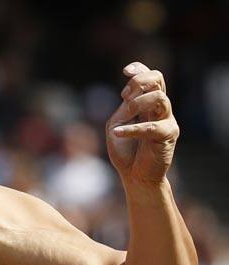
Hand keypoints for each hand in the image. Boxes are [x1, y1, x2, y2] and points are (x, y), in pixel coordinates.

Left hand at [105, 62, 179, 186]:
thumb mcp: (115, 125)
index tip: (126, 71)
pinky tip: (117, 133)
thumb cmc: (125, 151)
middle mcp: (159, 109)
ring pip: (159, 97)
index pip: (150, 77)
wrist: (135, 176)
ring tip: (123, 116)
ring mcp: (166, 120)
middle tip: (124, 96)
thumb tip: (131, 97)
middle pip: (158, 79)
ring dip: (137, 103)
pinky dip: (132, 128)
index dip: (140, 69)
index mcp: (146, 104)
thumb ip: (122, 109)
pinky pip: (152, 126)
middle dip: (139, 81)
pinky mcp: (168, 135)